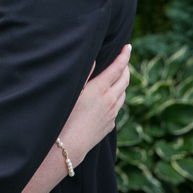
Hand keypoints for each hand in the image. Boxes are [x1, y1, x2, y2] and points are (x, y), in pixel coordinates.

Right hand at [60, 45, 130, 164]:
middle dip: (126, 68)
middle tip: (123, 60)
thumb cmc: (64, 116)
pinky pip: (117, 107)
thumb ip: (84, 74)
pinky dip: (116, 97)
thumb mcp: (71, 92)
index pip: (117, 68)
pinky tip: (108, 99)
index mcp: (100, 89)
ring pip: (123, 93)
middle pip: (125, 79)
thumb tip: (93, 59)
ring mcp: (112, 113)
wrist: (68, 145)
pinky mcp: (110, 124)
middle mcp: (110, 100)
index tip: (128, 46)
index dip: (124, 56)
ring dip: (122, 83)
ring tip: (117, 78)